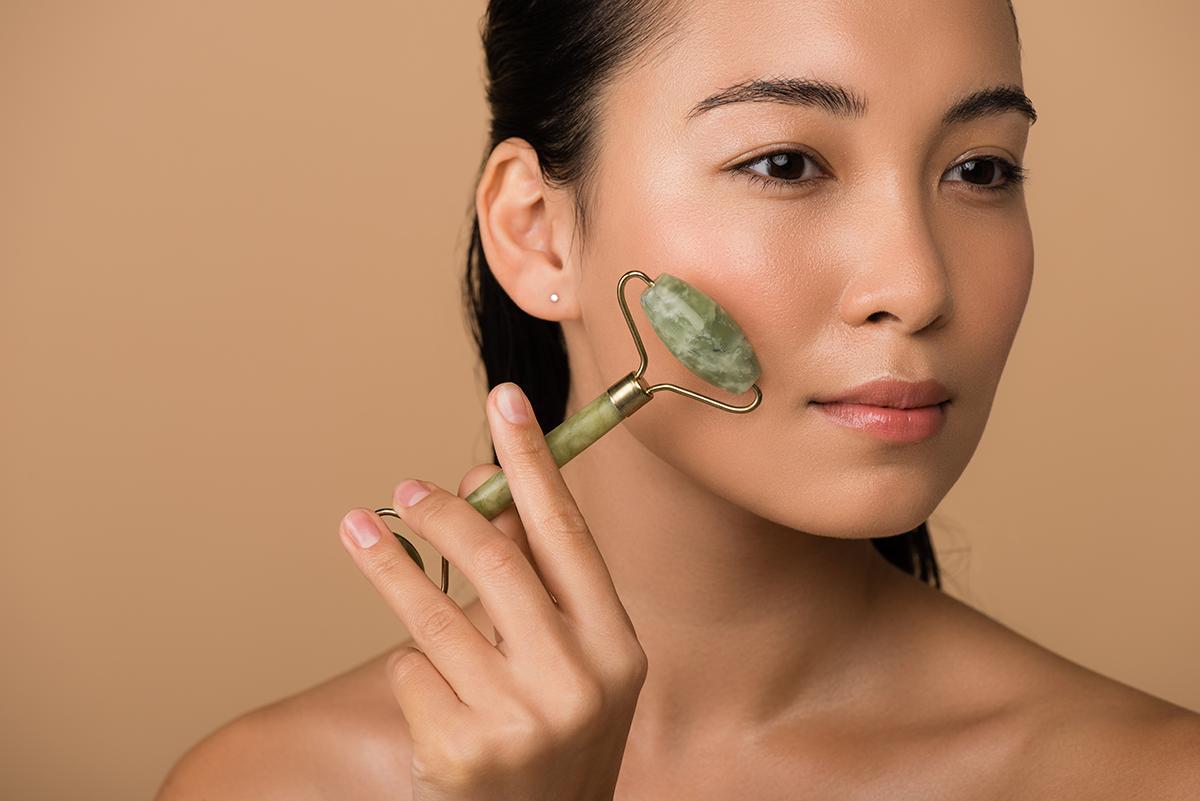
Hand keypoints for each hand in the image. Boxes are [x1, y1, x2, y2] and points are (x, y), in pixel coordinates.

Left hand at [338, 382, 648, 800]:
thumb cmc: (555, 734)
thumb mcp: (569, 661)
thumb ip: (534, 583)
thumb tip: (480, 486)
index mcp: (616, 646)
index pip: (567, 534)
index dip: (533, 463)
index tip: (505, 400)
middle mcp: (577, 681)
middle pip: (496, 561)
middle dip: (445, 512)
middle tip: (407, 487)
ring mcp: (519, 721)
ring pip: (433, 614)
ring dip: (389, 566)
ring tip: (358, 531)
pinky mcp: (460, 754)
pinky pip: (410, 673)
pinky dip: (410, 670)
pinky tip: (431, 696)